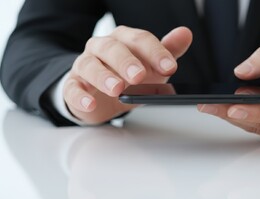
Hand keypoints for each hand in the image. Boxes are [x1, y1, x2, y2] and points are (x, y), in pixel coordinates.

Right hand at [64, 26, 192, 123]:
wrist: (101, 95)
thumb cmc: (128, 77)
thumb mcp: (151, 65)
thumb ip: (168, 50)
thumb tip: (185, 33)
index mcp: (124, 40)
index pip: (139, 39)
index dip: (155, 52)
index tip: (170, 67)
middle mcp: (102, 48)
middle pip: (112, 48)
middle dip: (126, 62)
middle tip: (139, 75)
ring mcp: (85, 65)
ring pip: (90, 65)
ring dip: (103, 76)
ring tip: (117, 89)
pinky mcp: (73, 85)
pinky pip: (72, 88)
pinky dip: (80, 96)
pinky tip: (90, 103)